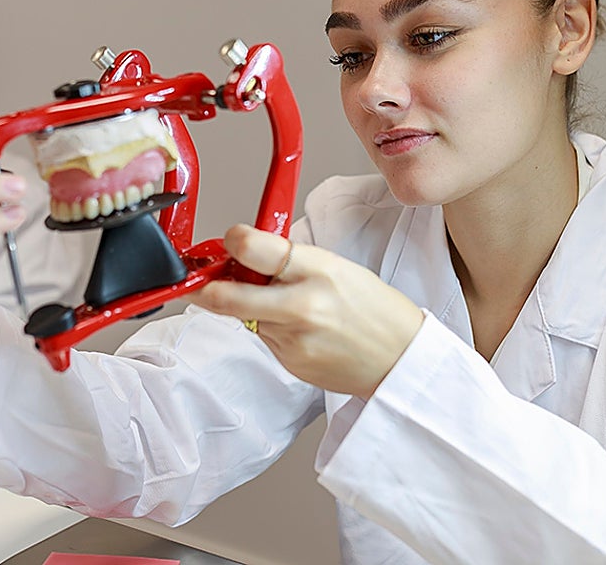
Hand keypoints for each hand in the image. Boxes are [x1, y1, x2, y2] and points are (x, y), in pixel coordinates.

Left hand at [184, 224, 424, 397]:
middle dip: (206, 288)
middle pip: (227, 296)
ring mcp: (293, 340)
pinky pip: (264, 339)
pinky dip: (271, 330)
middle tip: (202, 282)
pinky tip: (302, 330)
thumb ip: (292, 260)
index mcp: (318, 270)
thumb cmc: (376, 310)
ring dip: (249, 309)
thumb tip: (248, 252)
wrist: (402, 360)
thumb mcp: (338, 267)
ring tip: (286, 305)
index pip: (254, 247)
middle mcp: (301, 306)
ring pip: (245, 318)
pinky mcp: (290, 363)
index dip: (232, 241)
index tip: (229, 241)